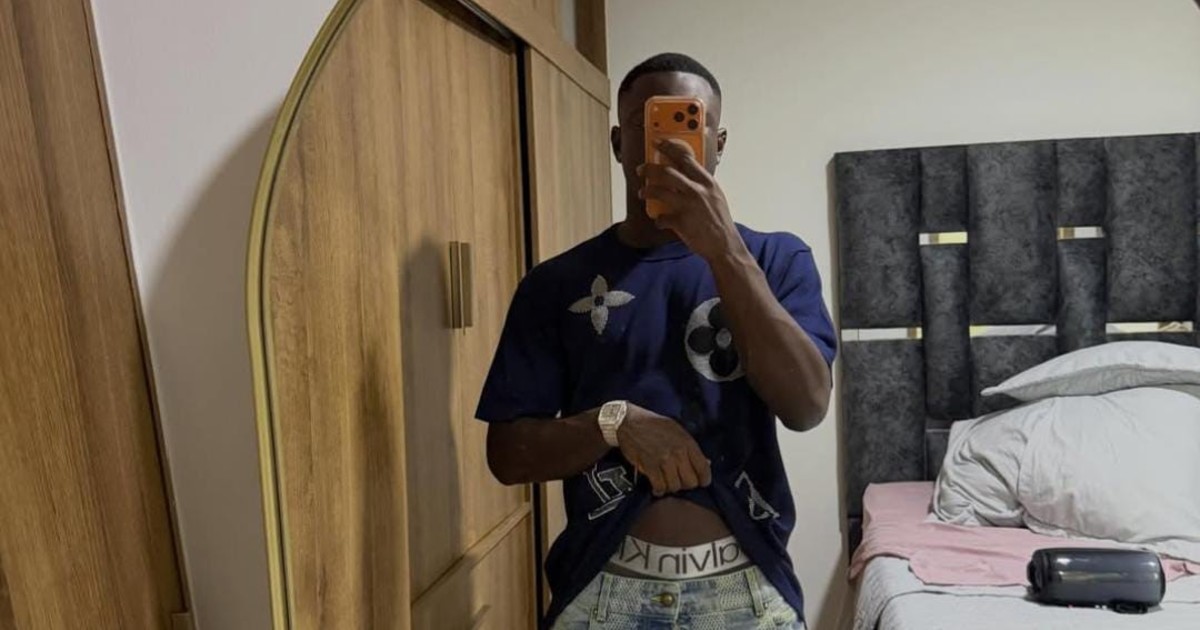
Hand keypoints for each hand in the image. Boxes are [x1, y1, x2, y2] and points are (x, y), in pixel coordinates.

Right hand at [616, 404, 711, 496]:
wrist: (630, 422)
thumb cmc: (655, 425)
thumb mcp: (678, 432)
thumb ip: (692, 449)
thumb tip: (707, 463)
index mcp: (688, 443)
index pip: (704, 469)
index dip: (704, 480)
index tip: (700, 482)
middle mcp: (678, 453)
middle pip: (690, 482)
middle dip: (686, 484)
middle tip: (680, 480)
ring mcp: (663, 460)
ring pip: (675, 487)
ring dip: (671, 487)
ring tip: (667, 481)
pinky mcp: (649, 466)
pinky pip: (659, 487)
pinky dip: (659, 489)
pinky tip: (657, 486)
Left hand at [637, 138, 740, 260]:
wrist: (724, 245)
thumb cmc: (720, 222)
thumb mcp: (715, 196)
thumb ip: (701, 184)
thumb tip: (683, 174)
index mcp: (707, 182)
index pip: (686, 158)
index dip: (669, 147)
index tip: (658, 143)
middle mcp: (697, 191)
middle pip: (667, 172)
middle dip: (649, 168)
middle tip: (640, 169)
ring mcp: (688, 206)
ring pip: (659, 191)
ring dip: (647, 191)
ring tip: (642, 193)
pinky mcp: (681, 222)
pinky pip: (661, 218)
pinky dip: (658, 219)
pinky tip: (659, 221)